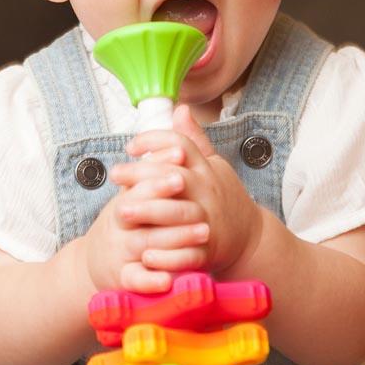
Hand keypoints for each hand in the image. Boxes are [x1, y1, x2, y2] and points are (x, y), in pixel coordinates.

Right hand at [79, 147, 209, 293]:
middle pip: (141, 211)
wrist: (99, 263)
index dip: (159, 173)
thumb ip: (162, 154)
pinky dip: (152, 279)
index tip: (181, 165)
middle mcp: (119, 223)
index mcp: (124, 199)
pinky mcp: (122, 278)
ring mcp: (119, 251)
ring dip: (175, 239)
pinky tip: (171, 278)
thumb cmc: (126, 221)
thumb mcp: (138, 188)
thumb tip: (180, 112)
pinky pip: (136, 279)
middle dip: (169, 205)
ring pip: (144, 244)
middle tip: (198, 201)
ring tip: (203, 233)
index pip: (138, 182)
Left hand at [113, 105, 263, 278]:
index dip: (154, 140)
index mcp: (205, 169)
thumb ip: (194, 139)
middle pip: (173, 176)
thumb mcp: (213, 164)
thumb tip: (180, 108)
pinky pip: (186, 252)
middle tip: (115, 174)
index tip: (131, 146)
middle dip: (142, 175)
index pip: (180, 144)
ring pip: (177, 213)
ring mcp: (207, 220)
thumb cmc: (223, 197)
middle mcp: (206, 191)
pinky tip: (143, 255)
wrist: (249, 237)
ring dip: (148, 212)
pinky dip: (165, 255)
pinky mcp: (207, 249)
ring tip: (119, 213)